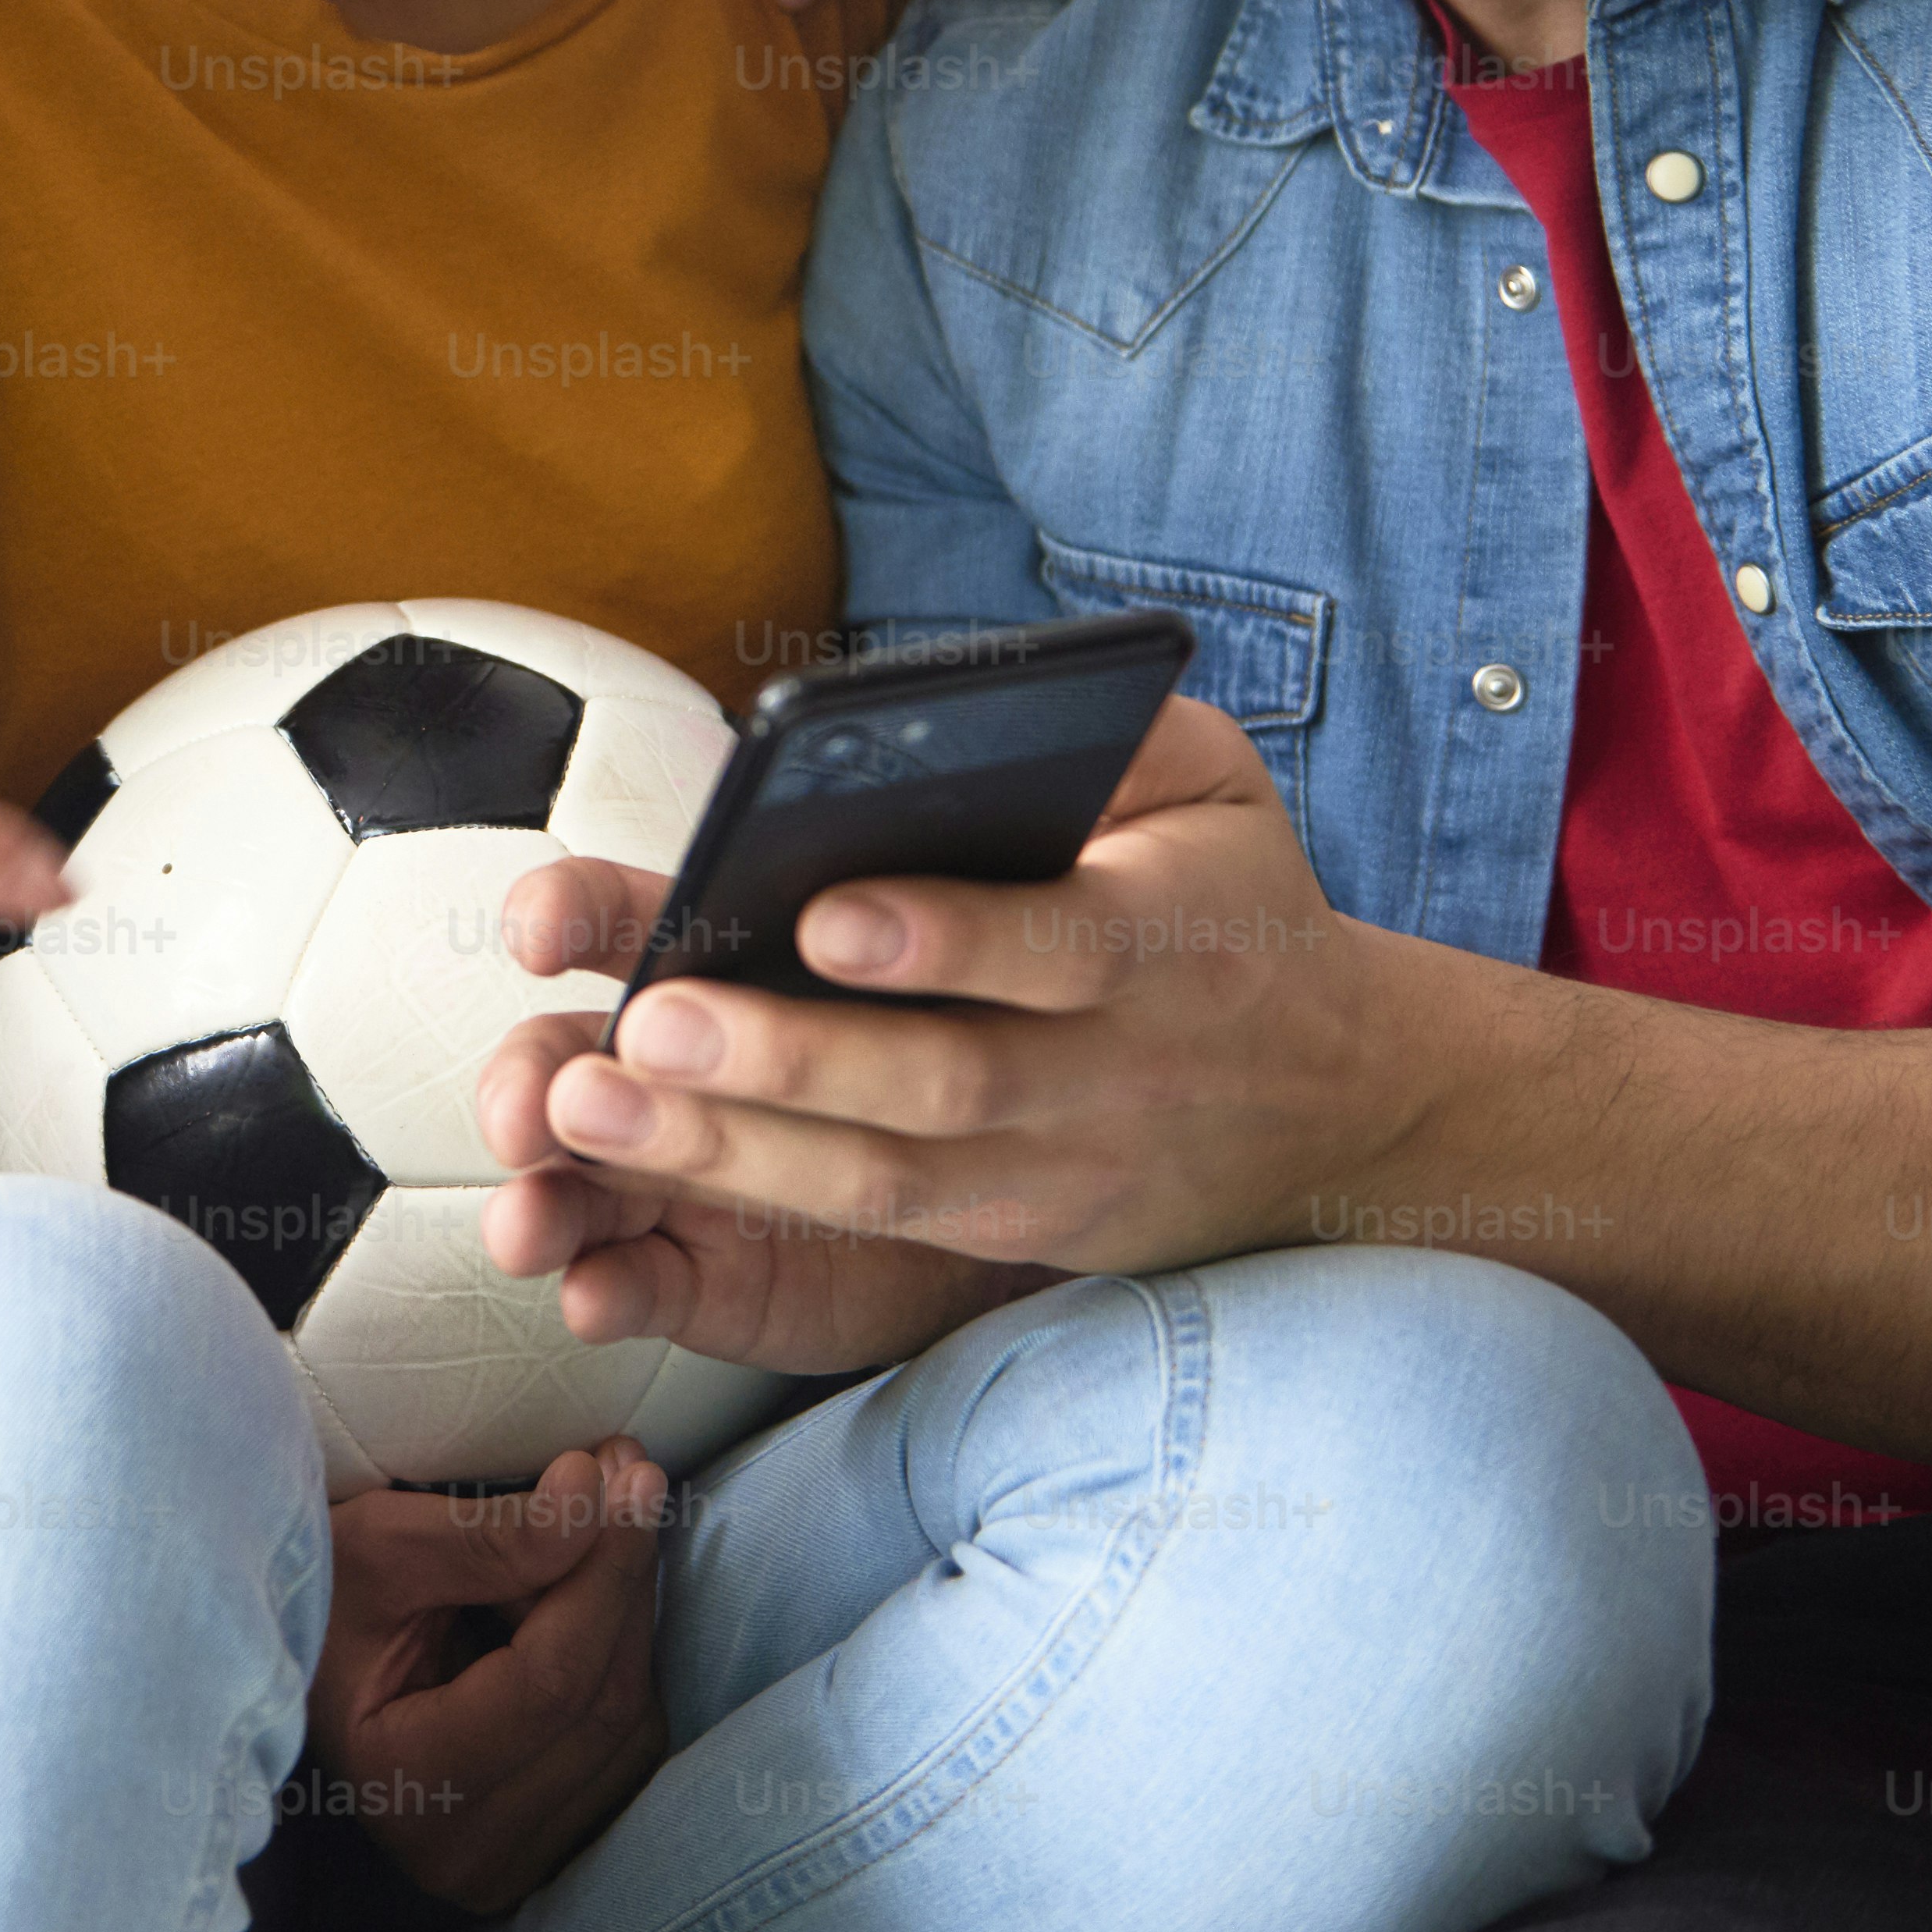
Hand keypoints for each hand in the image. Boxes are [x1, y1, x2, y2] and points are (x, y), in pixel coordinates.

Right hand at [305, 1442, 673, 1911]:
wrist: (295, 1665)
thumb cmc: (318, 1599)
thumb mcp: (380, 1548)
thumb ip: (491, 1534)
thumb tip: (598, 1487)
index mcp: (406, 1783)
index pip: (548, 1681)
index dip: (599, 1571)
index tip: (624, 1475)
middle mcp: (465, 1851)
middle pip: (600, 1705)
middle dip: (624, 1579)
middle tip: (630, 1477)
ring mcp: (508, 1866)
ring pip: (628, 1728)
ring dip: (627, 1616)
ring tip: (590, 1531)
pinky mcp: (543, 1853)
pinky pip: (625, 1751)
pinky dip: (621, 1664)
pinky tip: (585, 1603)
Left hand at [477, 701, 1411, 1302]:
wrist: (1342, 1093)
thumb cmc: (1230, 897)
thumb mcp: (1215, 783)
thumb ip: (1120, 733)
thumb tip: (990, 698)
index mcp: (1165, 936)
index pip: (1056, 943)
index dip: (944, 938)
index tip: (822, 914)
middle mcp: (1114, 1068)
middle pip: (943, 1081)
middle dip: (786, 1059)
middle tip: (646, 1024)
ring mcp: (1065, 1165)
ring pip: (889, 1179)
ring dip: (732, 1149)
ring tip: (589, 1105)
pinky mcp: (1021, 1227)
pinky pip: (882, 1233)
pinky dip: (759, 1208)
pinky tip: (640, 1172)